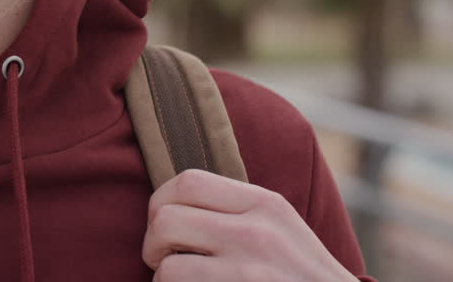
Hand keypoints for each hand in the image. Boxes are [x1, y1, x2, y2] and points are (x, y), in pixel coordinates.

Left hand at [143, 169, 355, 281]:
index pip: (188, 181)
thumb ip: (236, 209)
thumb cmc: (300, 274)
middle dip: (152, 242)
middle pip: (166, 219)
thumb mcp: (280, 227)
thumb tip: (172, 201)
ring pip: (167, 264)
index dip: (160, 201)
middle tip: (162, 258)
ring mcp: (248, 270)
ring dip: (163, 278)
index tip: (162, 223)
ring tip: (179, 281)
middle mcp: (256, 232)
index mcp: (264, 204)